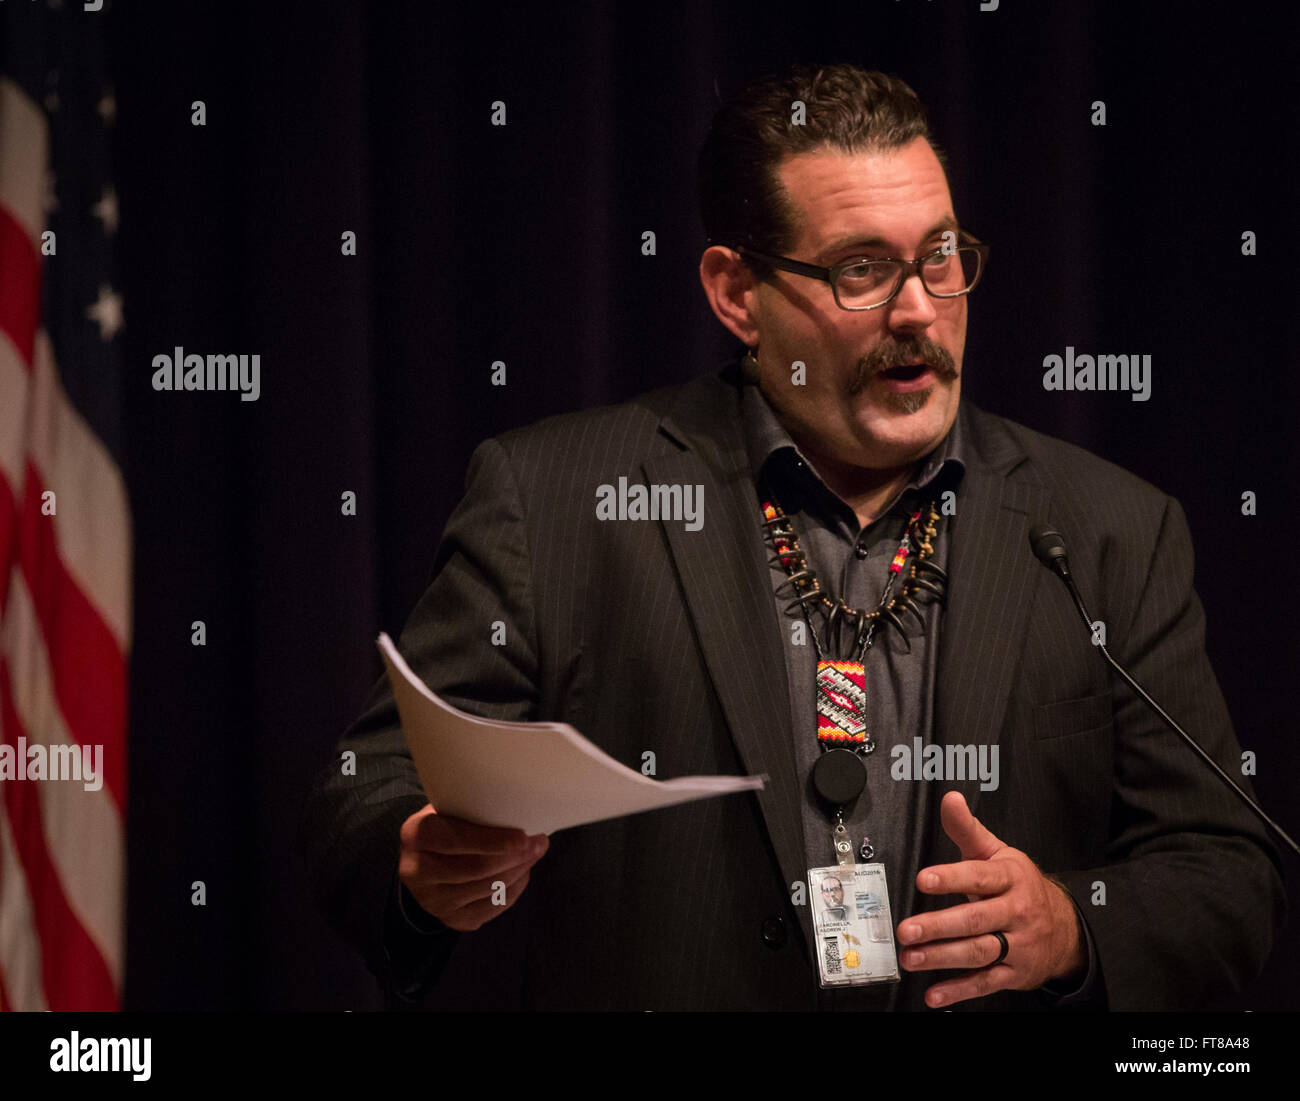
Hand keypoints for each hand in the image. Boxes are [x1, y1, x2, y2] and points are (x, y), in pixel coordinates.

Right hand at [398, 805, 548, 931]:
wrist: (424, 859)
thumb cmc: (446, 824)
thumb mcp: (449, 807)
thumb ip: (474, 808)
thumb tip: (522, 809)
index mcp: (415, 835)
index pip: (456, 840)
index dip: (492, 841)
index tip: (523, 837)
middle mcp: (416, 872)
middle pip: (476, 868)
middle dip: (515, 857)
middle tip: (539, 842)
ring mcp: (433, 901)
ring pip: (487, 889)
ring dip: (519, 871)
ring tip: (535, 853)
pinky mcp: (452, 919)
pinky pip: (492, 907)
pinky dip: (514, 888)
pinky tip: (522, 872)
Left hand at [897, 791, 1083, 1007]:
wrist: (1065, 927)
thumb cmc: (1020, 886)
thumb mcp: (997, 853)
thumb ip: (968, 829)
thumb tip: (950, 799)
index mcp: (1009, 878)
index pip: (978, 877)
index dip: (951, 878)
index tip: (924, 880)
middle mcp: (1015, 912)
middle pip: (975, 920)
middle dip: (938, 926)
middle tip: (907, 929)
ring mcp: (1017, 944)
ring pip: (978, 952)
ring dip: (942, 958)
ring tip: (911, 957)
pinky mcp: (1015, 972)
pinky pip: (986, 982)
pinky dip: (959, 991)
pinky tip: (934, 994)